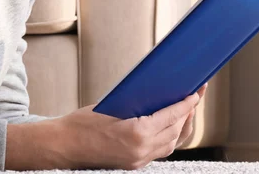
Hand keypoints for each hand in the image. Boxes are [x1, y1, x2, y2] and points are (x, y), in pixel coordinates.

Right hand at [55, 83, 207, 169]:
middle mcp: (141, 150)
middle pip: (175, 132)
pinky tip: (168, 127)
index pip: (171, 116)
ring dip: (180, 128)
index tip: (195, 94)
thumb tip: (158, 95)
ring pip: (170, 145)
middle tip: (193, 98)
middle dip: (187, 115)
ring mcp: (138, 161)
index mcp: (137, 133)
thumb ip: (137, 105)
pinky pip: (158, 151)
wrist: (63, 146)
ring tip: (184, 112)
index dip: (186, 104)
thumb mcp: (112, 106)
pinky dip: (167, 138)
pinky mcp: (133, 165)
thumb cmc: (82, 123)